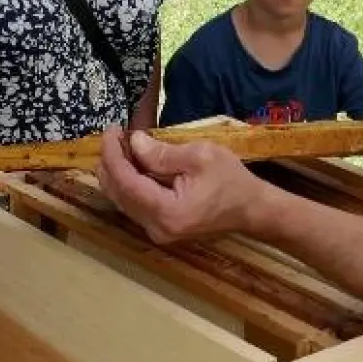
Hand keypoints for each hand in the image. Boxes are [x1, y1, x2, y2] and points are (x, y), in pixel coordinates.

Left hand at [95, 127, 268, 244]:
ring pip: (122, 200)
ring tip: (121, 146)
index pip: (125, 181)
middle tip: (115, 135)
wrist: (252, 209)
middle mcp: (156, 228)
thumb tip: (134, 142)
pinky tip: (132, 164)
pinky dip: (128, 183)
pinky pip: (134, 205)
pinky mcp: (161, 229)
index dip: (112, 154)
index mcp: (166, 211)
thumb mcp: (200, 156)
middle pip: (117, 194)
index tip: (112, 129)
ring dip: (117, 172)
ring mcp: (158, 232)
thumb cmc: (231, 180)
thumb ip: (162, 152)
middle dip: (110, 162)